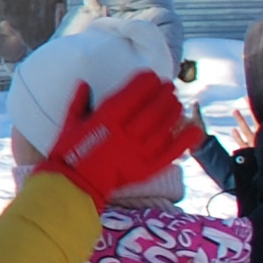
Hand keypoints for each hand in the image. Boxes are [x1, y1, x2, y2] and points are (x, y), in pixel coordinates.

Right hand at [43, 73, 191, 206]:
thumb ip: (79, 102)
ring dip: (173, 111)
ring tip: (176, 103)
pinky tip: (194, 128)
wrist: (74, 185)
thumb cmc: (68, 153)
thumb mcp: (69, 124)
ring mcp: (138, 152)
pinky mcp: (146, 168)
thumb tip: (85, 84)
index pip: (133, 94)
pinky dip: (185, 139)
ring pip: (164, 126)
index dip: (146, 82)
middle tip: (168, 86)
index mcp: (106, 120)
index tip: (151, 76)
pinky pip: (171, 151)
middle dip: (164, 94)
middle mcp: (125, 133)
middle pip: (153, 108)